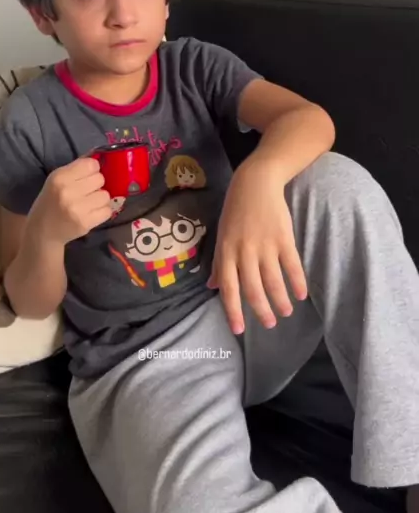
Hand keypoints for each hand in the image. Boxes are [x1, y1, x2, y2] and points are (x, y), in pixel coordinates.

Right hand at [26, 157, 111, 245]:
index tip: (86, 176)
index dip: (92, 169)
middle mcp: (68, 192)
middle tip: (86, 191)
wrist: (42, 230)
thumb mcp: (57, 179)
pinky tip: (91, 212)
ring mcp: (78, 209)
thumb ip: (77, 167)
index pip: (91, 164)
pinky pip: (107, 211)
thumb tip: (99, 156)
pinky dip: (102, 211)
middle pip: (100, 179)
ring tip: (89, 202)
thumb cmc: (51, 200)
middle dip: (96, 184)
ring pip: (106, 195)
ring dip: (100, 198)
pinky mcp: (86, 223)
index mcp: (60, 177)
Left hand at [207, 163, 307, 333]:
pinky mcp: (283, 238)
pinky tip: (300, 294)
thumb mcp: (222, 235)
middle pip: (253, 289)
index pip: (228, 288)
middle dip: (261, 311)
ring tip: (286, 313)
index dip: (233, 311)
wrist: (255, 183)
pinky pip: (291, 265)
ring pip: (273, 281)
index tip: (239, 330)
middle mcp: (244, 251)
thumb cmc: (235, 210)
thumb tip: (211, 286)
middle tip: (270, 324)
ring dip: (280, 301)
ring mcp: (264, 245)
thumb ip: (220, 262)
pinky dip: (297, 282)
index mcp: (226, 252)